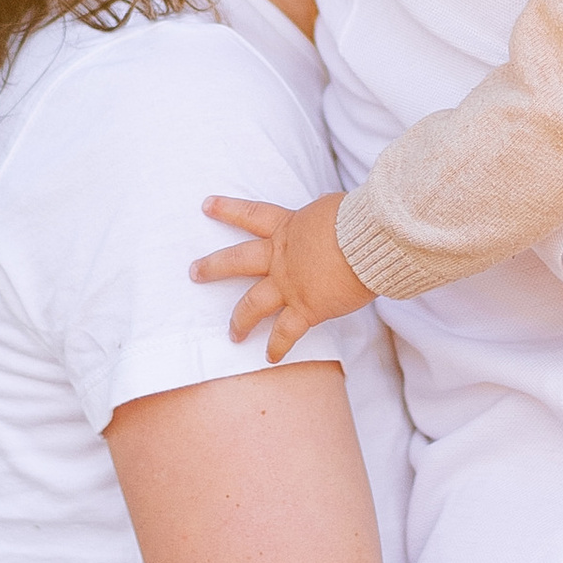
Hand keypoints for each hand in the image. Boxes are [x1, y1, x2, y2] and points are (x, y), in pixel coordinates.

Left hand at [194, 192, 374, 357]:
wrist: (369, 240)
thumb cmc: (359, 218)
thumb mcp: (334, 206)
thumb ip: (323, 210)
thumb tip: (325, 204)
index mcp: (288, 227)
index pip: (252, 214)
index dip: (229, 210)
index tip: (207, 205)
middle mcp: (281, 257)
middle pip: (238, 261)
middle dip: (213, 267)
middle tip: (194, 272)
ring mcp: (289, 284)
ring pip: (253, 304)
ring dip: (239, 320)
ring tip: (232, 334)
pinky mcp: (306, 308)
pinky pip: (286, 332)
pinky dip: (278, 346)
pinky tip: (270, 357)